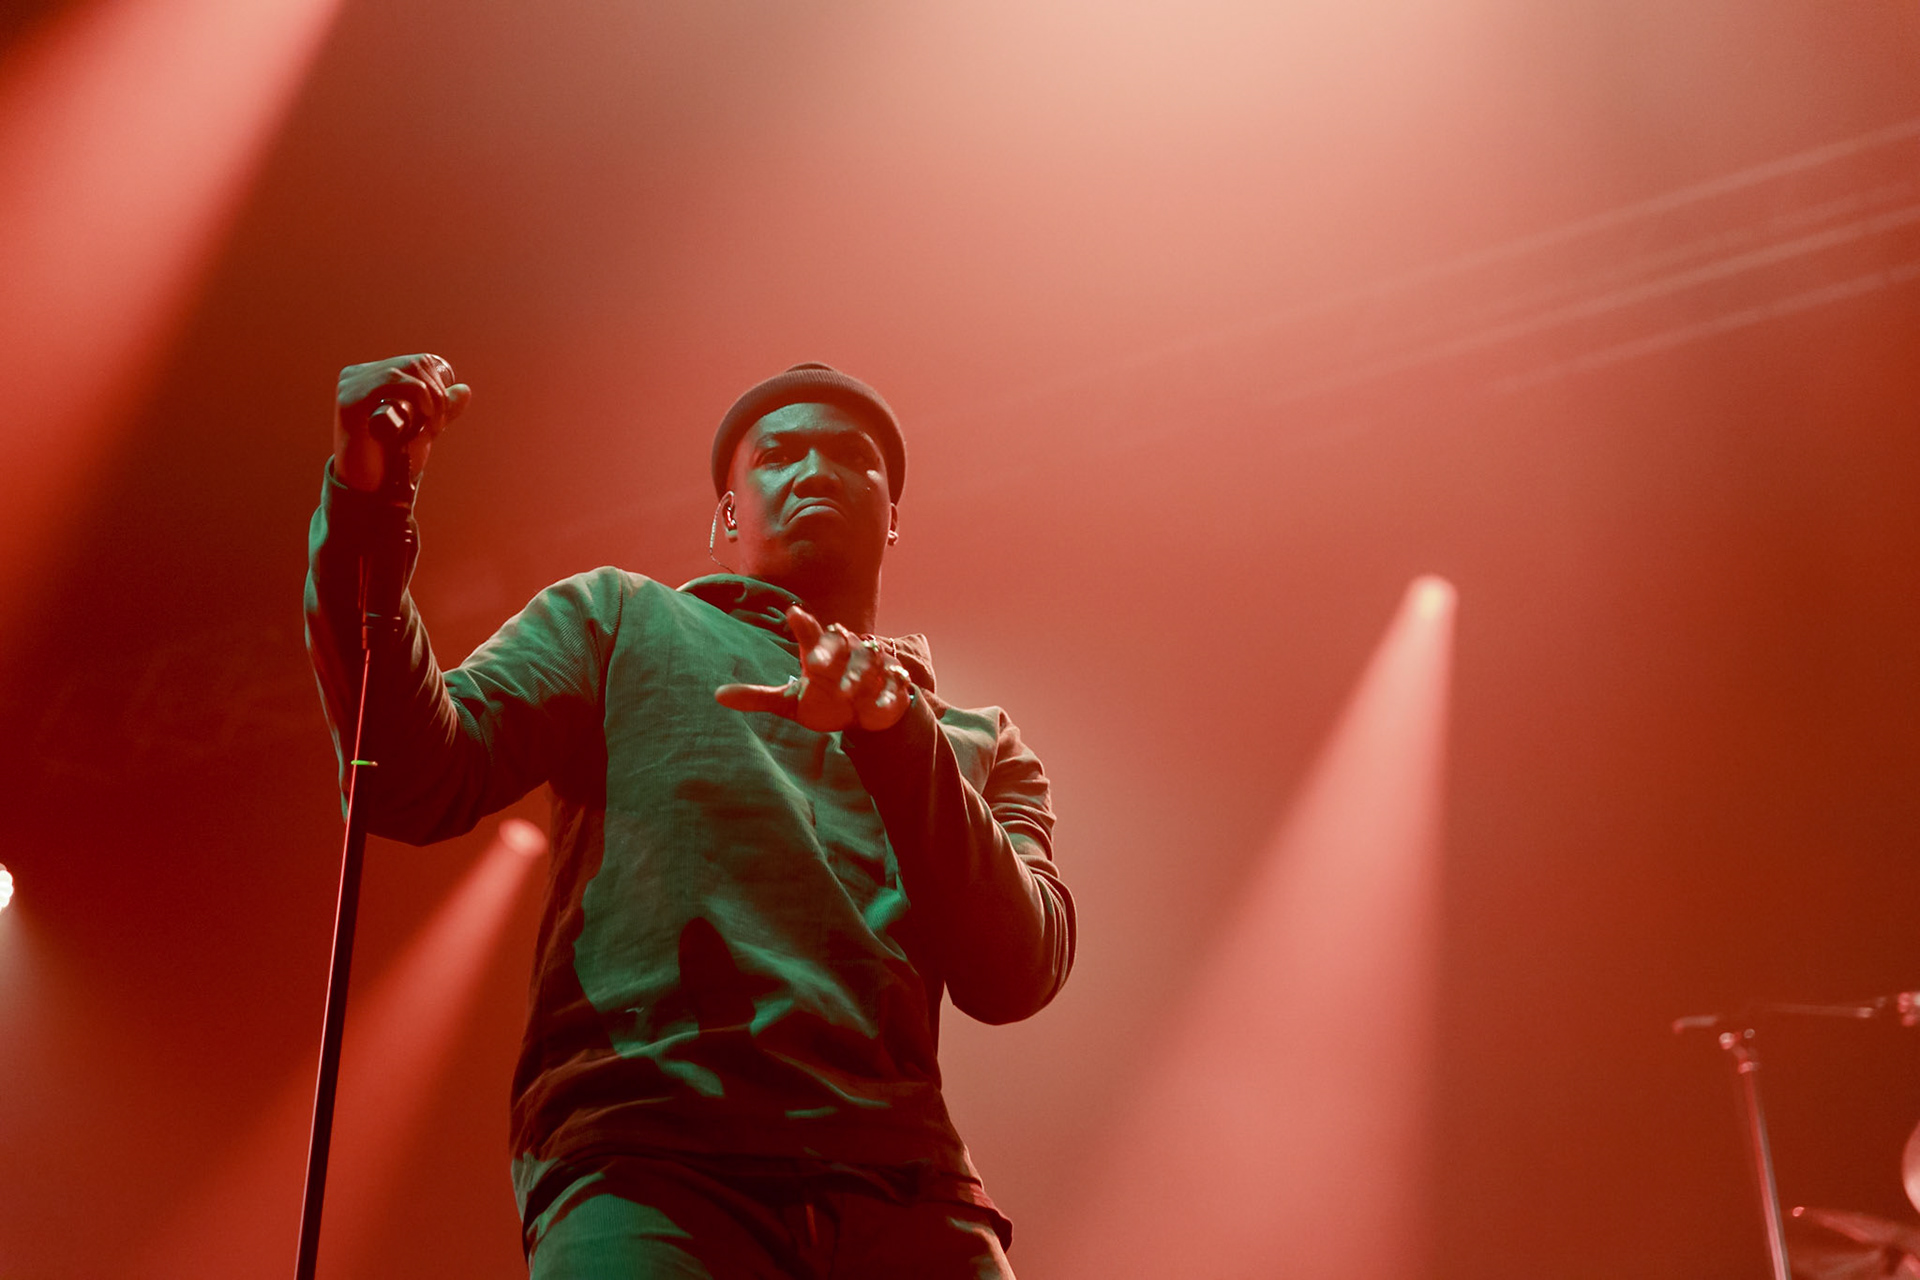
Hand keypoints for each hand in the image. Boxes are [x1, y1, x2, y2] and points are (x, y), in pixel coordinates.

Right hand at [332, 353, 471, 492]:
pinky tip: (424, 415)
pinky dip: (416, 393)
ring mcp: (350, 386)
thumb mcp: (423, 430)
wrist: (374, 489)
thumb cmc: (395, 460)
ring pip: (405, 370)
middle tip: (439, 424)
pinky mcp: (350, 401)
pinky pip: (390, 380)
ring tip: (433, 426)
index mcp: (371, 377)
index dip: (438, 383)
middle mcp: (357, 376)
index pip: (415, 362)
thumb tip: (464, 389)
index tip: (442, 415)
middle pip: (413, 364)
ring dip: (431, 397)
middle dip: (438, 392)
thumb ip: (441, 410)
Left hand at [715, 606, 913, 732]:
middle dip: (832, 650)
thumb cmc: (826, 700)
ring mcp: (874, 667)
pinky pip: (894, 684)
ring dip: (858, 674)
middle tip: (815, 663)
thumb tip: (717, 695)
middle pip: (842, 641)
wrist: (867, 715)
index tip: (793, 614)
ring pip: (869, 659)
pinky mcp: (894, 684)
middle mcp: (848, 653)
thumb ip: (759, 697)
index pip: (813, 633)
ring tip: (847, 691)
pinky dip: (886, 694)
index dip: (804, 624)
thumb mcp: (791, 704)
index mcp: (822, 653)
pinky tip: (875, 709)